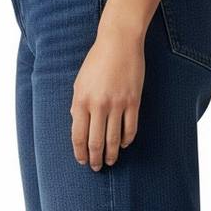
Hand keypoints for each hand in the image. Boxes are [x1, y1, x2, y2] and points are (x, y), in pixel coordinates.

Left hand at [70, 25, 144, 169]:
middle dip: (95, 158)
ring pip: (113, 139)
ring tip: (110, 161)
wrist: (118, 42)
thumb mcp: (80, 82)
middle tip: (96, 167)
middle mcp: (98, 105)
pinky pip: (130, 128)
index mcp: (81, 101)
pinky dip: (126, 140)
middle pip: (96, 141)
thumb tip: (78, 125)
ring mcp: (117, 104)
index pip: (78, 135)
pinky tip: (123, 144)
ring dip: (111, 154)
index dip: (80, 152)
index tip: (82, 161)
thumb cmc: (97, 61)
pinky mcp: (133, 101)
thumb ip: (78, 105)